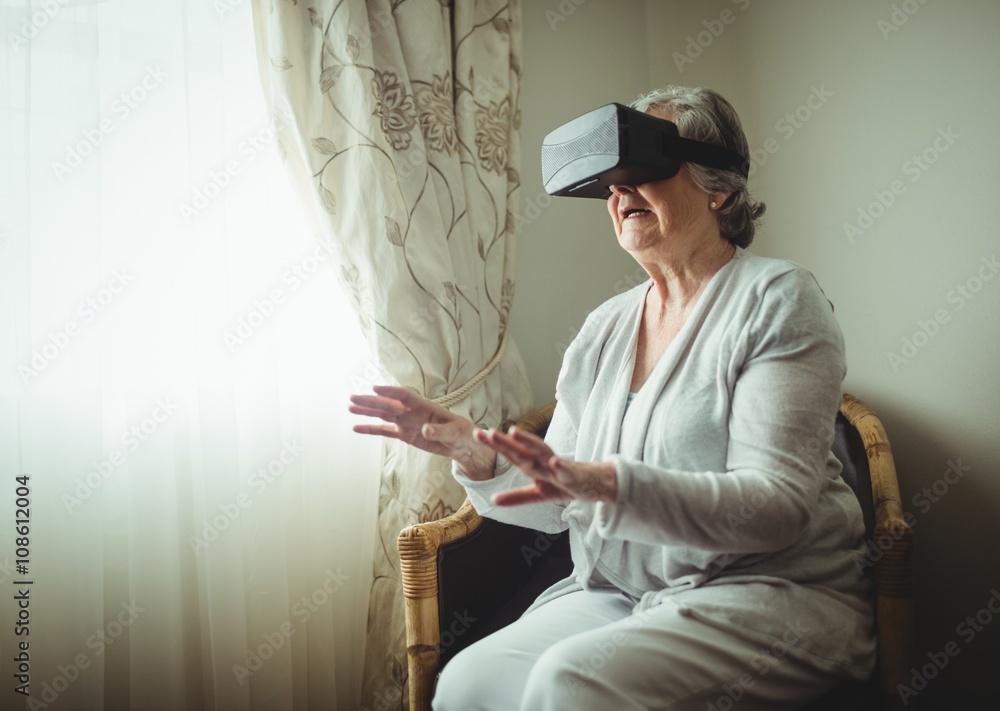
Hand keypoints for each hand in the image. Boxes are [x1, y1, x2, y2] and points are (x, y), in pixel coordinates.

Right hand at [349, 385, 496, 479]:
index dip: (390, 391)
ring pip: (383, 415)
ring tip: (350, 406)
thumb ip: (439, 432)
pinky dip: (371, 429)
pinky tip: (357, 427)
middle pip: (389, 404)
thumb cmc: (462, 433)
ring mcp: (407, 422)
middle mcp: (413, 412)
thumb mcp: (455, 433)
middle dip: (371, 400)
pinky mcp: (405, 434)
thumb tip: (424, 429)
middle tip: (353, 397)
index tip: (375, 387)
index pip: (405, 396)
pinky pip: (385, 431)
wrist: (462, 444)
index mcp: (426, 406)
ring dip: (367, 410)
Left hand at [475, 426, 617, 505]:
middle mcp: (543, 461)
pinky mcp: (574, 476)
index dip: (496, 445)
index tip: (477, 434)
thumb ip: (516, 497)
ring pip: (542, 453)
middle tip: (488, 432)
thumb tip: (493, 500)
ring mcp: (558, 466)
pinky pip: (566, 470)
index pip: (512, 454)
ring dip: (529, 442)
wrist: (593, 485)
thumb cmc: (564, 484)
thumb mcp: (538, 494)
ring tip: (514, 433)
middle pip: (522, 450)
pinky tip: (553, 461)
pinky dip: (560, 466)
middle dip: (506, 442)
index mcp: (533, 464)